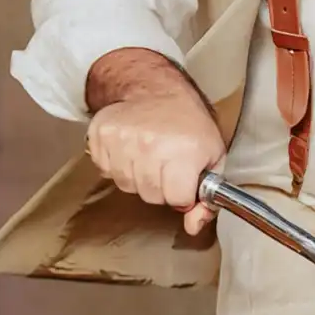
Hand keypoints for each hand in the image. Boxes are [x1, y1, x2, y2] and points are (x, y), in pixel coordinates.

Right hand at [86, 89, 225, 234]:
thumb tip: (194, 226)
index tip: (185, 176)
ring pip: (127, 185)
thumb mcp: (213, 155)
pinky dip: (118, 163)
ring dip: (138, 175)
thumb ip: (208, 197)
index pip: (177, 199)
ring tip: (150, 151)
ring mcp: (123, 141)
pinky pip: (106, 170)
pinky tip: (131, 146)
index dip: (183, 191)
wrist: (157, 87)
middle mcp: (152, 146)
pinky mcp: (101, 135)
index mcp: (184, 152)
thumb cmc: (189, 122)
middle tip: (168, 161)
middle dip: (161, 184)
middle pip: (151, 196)